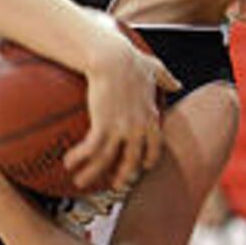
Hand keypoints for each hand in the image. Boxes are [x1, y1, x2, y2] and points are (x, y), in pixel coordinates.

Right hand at [63, 25, 180, 191]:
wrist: (114, 59)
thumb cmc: (131, 60)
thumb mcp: (154, 68)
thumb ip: (166, 79)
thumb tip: (177, 83)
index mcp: (150, 117)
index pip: (154, 146)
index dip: (148, 159)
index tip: (141, 167)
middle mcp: (138, 129)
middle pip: (131, 160)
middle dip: (122, 176)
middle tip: (114, 185)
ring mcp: (121, 129)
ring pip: (108, 160)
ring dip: (93, 173)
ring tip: (80, 182)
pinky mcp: (103, 125)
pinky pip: (91, 149)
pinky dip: (80, 157)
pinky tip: (68, 161)